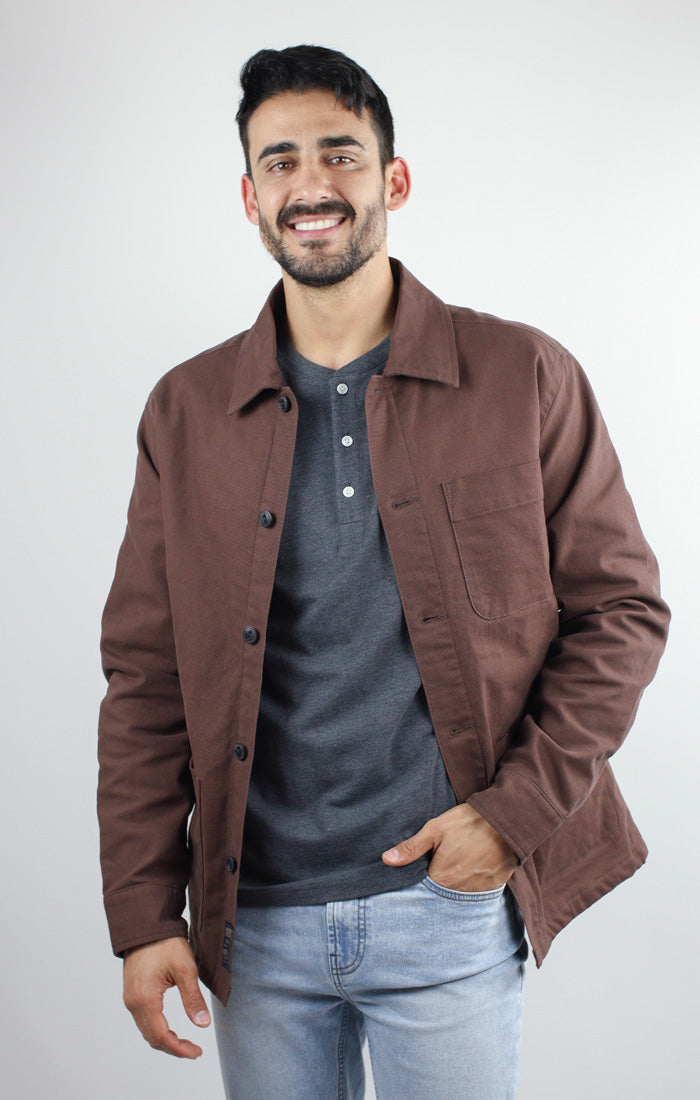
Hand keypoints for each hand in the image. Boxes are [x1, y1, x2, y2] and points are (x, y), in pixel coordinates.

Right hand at [122, 936, 210, 1057]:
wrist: (147, 925)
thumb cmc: (165, 943)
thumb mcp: (185, 969)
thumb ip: (193, 998)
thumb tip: (203, 1023)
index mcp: (145, 999)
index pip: (161, 1036)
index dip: (179, 1049)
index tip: (196, 1053)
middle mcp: (133, 1003)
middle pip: (152, 1037)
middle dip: (173, 1048)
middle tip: (194, 1050)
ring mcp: (130, 998)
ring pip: (147, 1030)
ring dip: (165, 1040)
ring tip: (185, 1043)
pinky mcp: (132, 993)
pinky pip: (143, 1020)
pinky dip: (157, 1029)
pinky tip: (171, 1029)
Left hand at [382, 803, 518, 890]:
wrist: (506, 819)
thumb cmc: (468, 822)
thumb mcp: (435, 829)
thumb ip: (411, 848)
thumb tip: (386, 860)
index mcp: (442, 878)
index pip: (423, 891)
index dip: (420, 882)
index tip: (420, 874)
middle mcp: (460, 891)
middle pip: (442, 895)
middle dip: (438, 885)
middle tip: (442, 866)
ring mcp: (479, 890)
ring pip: (460, 894)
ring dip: (455, 886)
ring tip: (457, 867)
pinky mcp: (494, 886)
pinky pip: (478, 892)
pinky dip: (472, 884)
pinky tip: (471, 870)